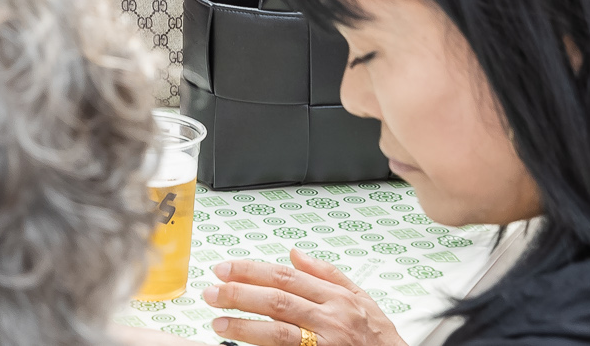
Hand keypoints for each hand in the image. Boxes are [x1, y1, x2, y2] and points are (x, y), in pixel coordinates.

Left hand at [206, 249, 408, 345]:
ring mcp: (328, 345)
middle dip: (239, 294)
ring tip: (218, 321)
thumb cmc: (379, 338)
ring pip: (279, 332)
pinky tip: (242, 345)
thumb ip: (327, 275)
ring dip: (244, 326)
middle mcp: (333, 319)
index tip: (223, 269)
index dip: (250, 271)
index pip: (285, 277)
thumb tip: (294, 253)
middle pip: (277, 301)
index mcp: (338, 298)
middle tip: (211, 292)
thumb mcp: (362, 300)